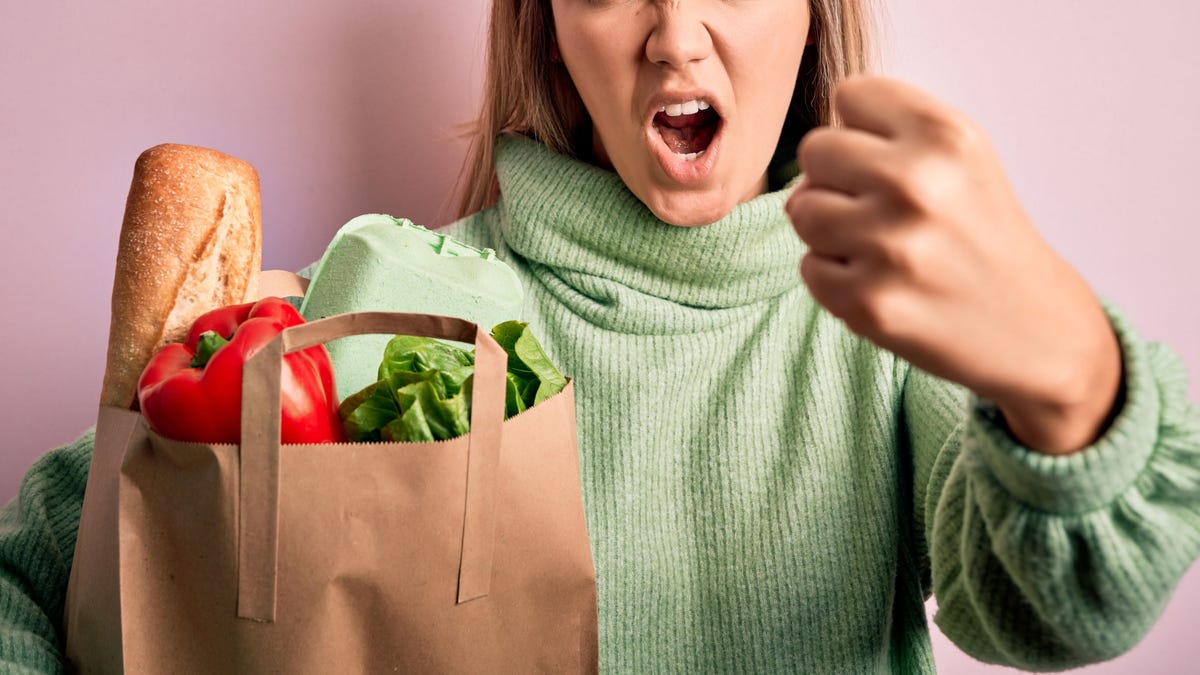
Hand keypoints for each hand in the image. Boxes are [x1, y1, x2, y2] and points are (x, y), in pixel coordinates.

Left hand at [785, 75, 1121, 454]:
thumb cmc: (980, 234)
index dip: (862, 130)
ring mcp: (890, 246)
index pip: (850, 96)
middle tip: (882, 210)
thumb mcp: (958, 159)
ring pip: (802, 211)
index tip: (892, 160)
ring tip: (882, 248)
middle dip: (837, 178)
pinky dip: (836, 279)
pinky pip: (809, 268)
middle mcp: (917, 183)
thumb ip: (880, 139)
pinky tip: (884, 285)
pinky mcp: (868, 303)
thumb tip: (800, 185)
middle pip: (814, 151)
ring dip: (830, 231)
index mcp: (945, 134)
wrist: (1034, 328)